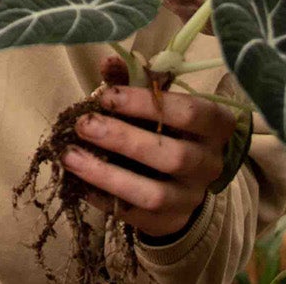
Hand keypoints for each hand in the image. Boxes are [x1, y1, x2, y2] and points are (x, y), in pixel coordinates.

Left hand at [62, 82, 237, 241]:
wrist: (182, 179)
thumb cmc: (166, 127)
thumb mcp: (157, 100)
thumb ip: (134, 79)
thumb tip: (109, 63)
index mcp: (215, 125)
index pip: (190, 112)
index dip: (145, 103)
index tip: (106, 95)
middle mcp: (210, 163)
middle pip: (171, 156)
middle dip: (122, 138)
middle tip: (83, 124)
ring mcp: (192, 197)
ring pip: (153, 194)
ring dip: (107, 174)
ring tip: (70, 157)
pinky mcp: (170, 222)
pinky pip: (135, 215)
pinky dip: (104, 199)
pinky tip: (80, 184)